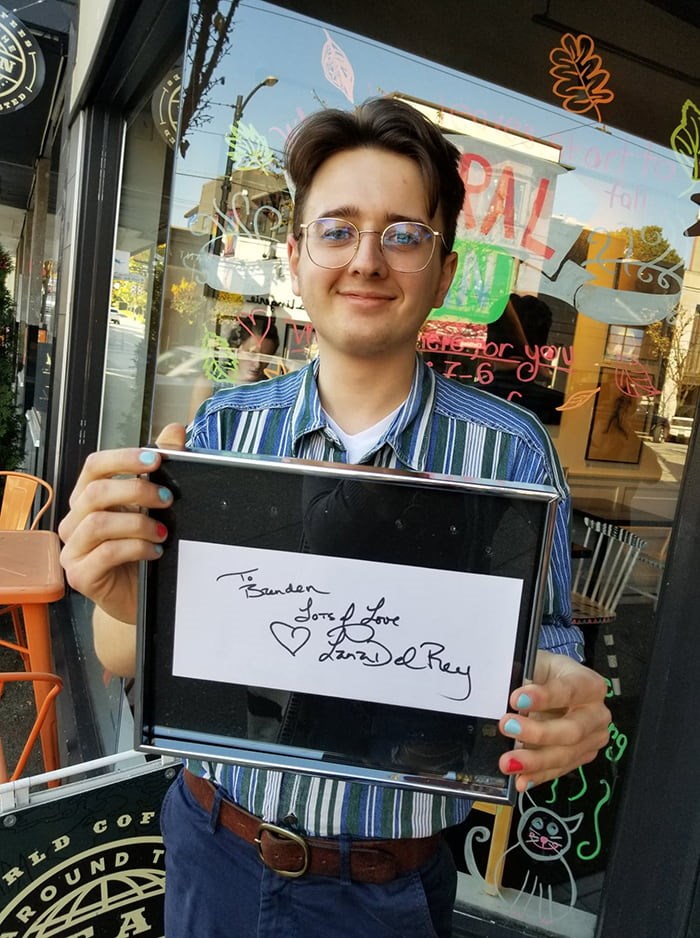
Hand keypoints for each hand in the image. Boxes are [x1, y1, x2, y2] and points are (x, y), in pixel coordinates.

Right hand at [58, 424, 185, 625]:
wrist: (137, 597)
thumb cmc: (141, 549)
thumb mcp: (154, 507)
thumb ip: (161, 469)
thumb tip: (175, 430)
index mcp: (89, 498)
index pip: (94, 466)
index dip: (122, 458)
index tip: (155, 460)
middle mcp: (75, 520)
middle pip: (97, 492)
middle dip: (138, 491)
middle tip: (169, 499)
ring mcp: (73, 549)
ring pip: (100, 523)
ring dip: (139, 524)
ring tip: (163, 533)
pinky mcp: (80, 575)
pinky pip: (105, 554)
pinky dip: (136, 549)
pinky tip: (156, 552)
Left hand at [497, 650, 610, 791]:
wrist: (554, 684)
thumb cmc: (544, 673)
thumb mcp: (536, 664)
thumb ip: (524, 676)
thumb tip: (502, 692)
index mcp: (589, 684)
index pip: (569, 691)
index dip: (544, 696)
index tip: (516, 698)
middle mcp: (597, 714)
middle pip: (573, 730)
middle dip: (538, 733)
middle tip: (506, 727)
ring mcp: (591, 739)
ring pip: (566, 755)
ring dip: (535, 761)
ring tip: (508, 762)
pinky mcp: (580, 757)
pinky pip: (559, 770)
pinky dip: (538, 775)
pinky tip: (521, 781)